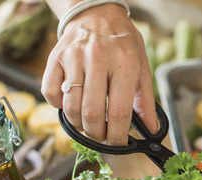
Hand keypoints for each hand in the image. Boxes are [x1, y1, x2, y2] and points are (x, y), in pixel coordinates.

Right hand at [41, 4, 157, 145]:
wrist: (96, 12)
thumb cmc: (122, 42)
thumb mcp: (142, 66)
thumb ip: (146, 100)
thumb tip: (151, 129)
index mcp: (124, 63)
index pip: (119, 112)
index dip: (118, 136)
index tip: (119, 143)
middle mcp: (97, 59)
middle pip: (92, 114)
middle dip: (97, 134)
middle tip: (102, 135)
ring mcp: (73, 58)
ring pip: (70, 107)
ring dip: (79, 125)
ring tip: (88, 123)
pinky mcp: (55, 58)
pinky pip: (50, 94)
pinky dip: (59, 107)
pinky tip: (71, 104)